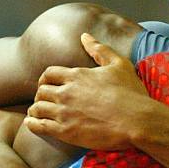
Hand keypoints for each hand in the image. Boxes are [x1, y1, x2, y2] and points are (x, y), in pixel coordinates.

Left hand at [24, 33, 150, 149]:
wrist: (136, 121)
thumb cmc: (131, 93)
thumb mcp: (119, 65)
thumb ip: (100, 49)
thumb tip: (84, 36)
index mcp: (77, 75)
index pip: (49, 73)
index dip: (46, 79)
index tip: (48, 84)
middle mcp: (66, 92)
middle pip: (41, 91)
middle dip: (41, 95)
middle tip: (45, 101)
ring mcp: (64, 112)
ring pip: (37, 108)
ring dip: (35, 109)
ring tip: (38, 113)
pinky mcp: (65, 131)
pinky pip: (38, 126)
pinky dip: (32, 123)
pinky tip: (32, 123)